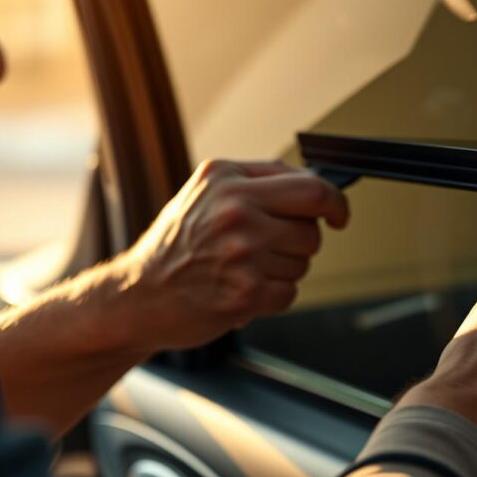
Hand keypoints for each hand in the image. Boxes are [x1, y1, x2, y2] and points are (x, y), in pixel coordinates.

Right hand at [116, 159, 347, 350]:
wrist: (138, 296)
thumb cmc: (177, 244)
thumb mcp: (207, 192)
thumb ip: (260, 180)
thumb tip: (318, 184)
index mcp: (228, 181)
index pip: (311, 187)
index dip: (336, 203)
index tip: (338, 214)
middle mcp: (236, 212)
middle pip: (311, 230)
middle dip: (300, 242)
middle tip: (267, 248)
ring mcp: (242, 254)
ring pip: (302, 263)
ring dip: (283, 270)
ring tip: (243, 268)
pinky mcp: (245, 293)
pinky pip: (289, 292)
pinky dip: (273, 296)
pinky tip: (241, 289)